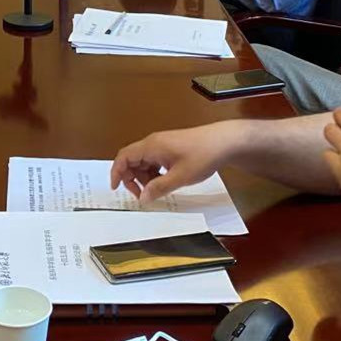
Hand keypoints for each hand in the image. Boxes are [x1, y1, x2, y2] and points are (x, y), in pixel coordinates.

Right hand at [109, 123, 230, 203]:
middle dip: (133, 178)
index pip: (124, 157)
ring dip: (145, 177)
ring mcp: (162, 144)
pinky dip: (155, 173)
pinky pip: (155, 160)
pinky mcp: (171, 147)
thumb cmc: (202, 156)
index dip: (116, 172)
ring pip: (144, 162)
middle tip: (143, 195)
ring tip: (158, 190)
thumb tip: (142, 198)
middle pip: (132, 160)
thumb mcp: (180, 177)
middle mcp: (153, 143)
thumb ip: (158, 188)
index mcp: (151, 146)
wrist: (224, 142)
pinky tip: (166, 182)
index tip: (116, 188)